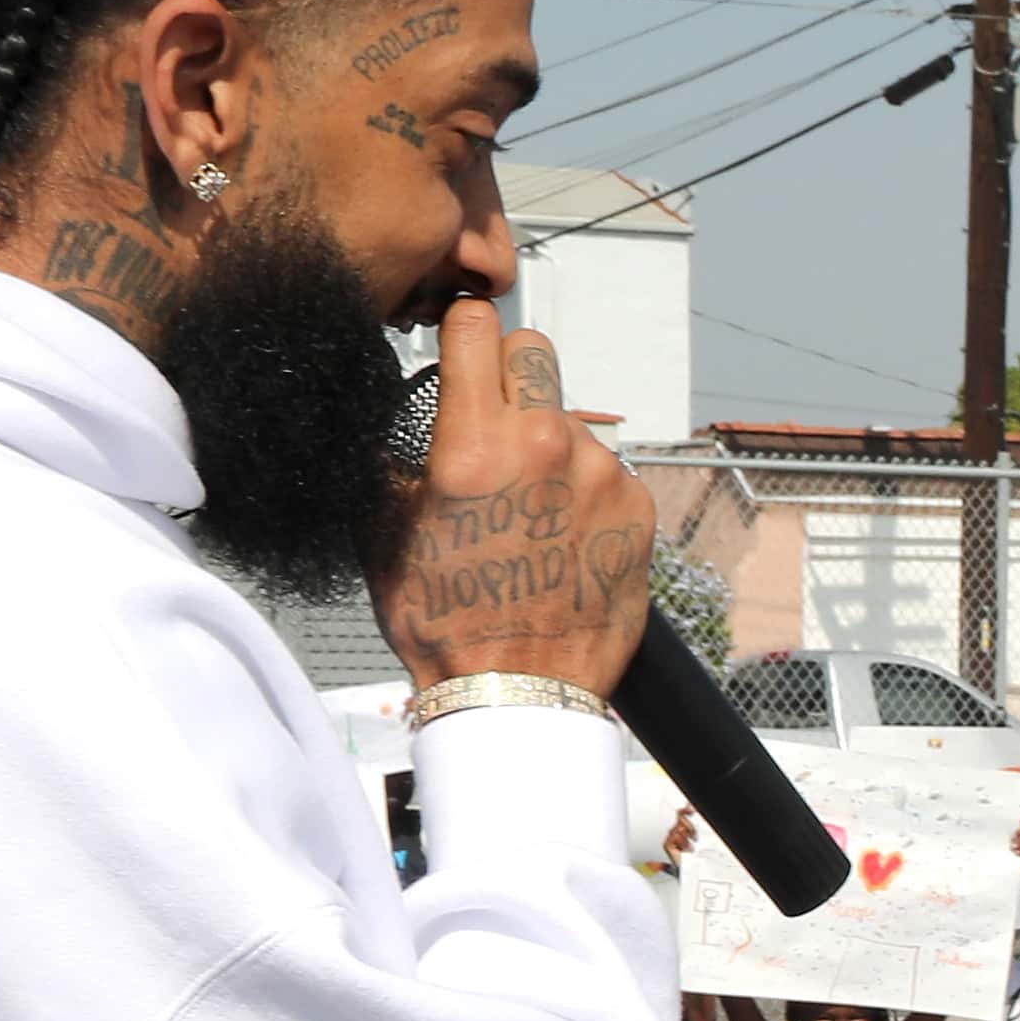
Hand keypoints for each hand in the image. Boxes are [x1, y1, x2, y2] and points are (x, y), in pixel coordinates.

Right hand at [378, 297, 657, 690]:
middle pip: (534, 351)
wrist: (517, 693)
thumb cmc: (444, 622)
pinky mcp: (636, 508)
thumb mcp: (383, 533)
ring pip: (570, 418)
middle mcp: (543, 448)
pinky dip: (584, 490)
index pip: (476, 327)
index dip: (462, 337)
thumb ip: (390, 457)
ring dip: (548, 444)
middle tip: (493, 421)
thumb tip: (398, 410)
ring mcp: (600, 476)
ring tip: (526, 508)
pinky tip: (560, 536)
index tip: (459, 355)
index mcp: (474, 446)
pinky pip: (605, 470)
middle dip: (509, 374)